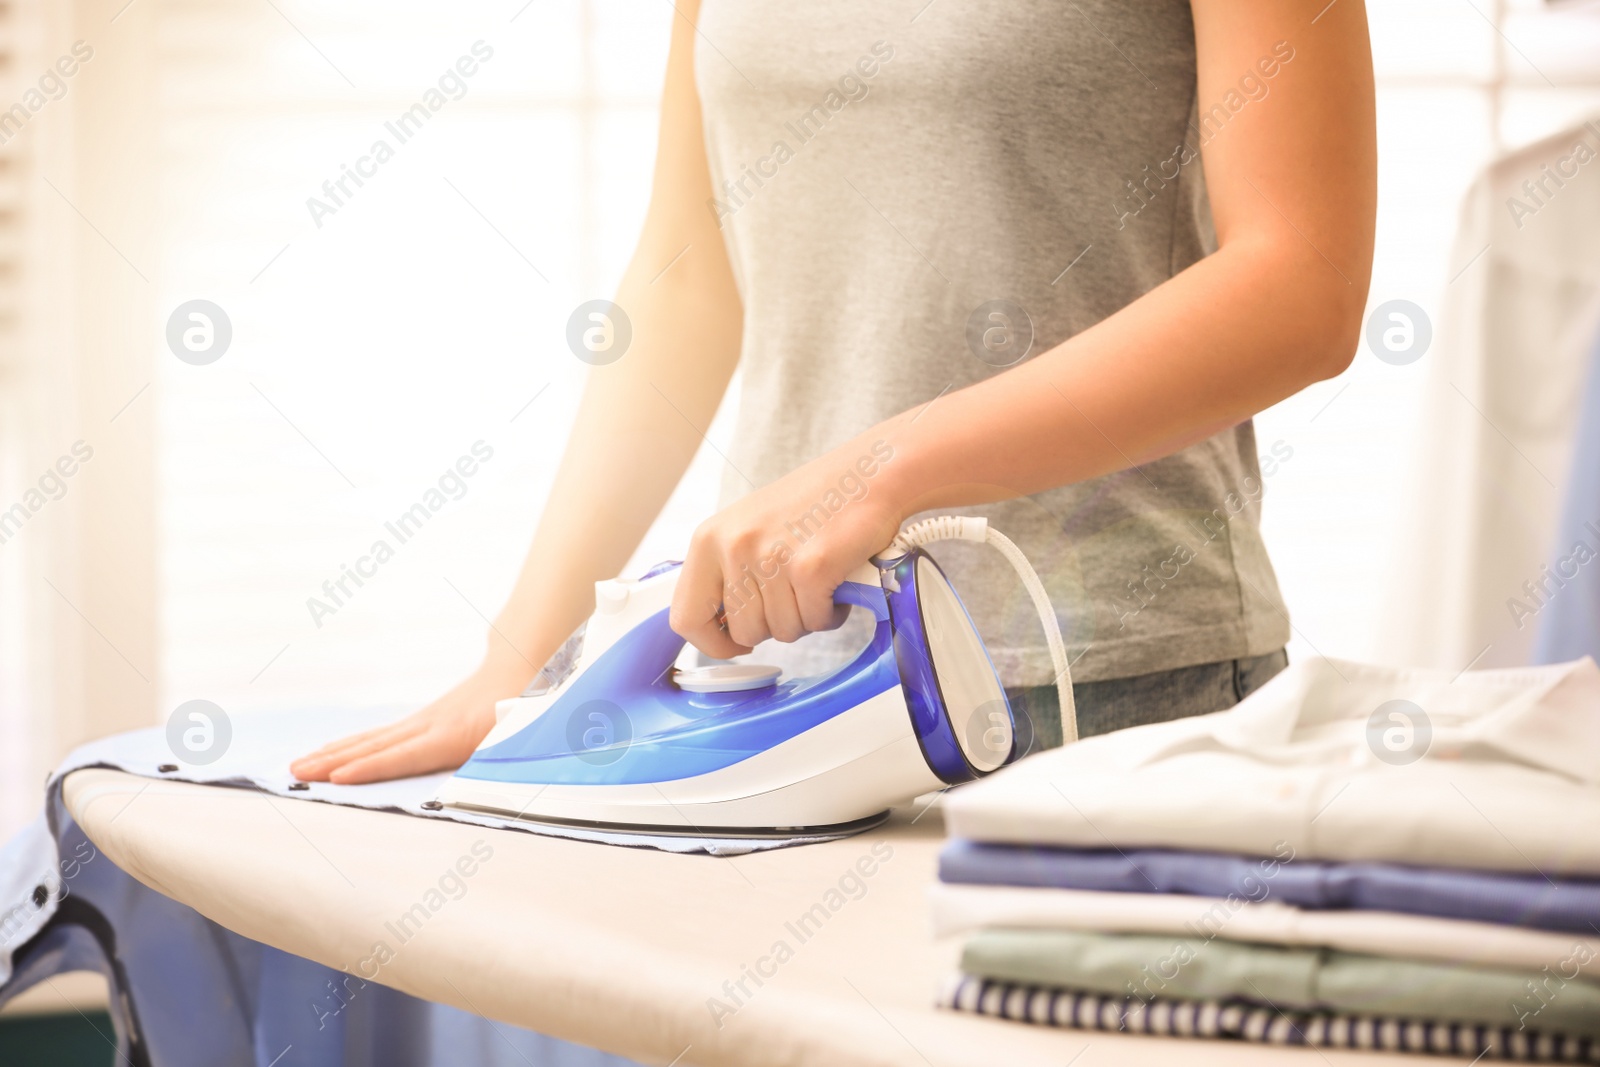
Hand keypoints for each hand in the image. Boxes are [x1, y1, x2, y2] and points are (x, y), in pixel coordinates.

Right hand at [289, 653, 532, 783]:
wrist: (518, 667)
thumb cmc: (520, 706)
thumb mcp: (519, 732)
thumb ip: (503, 753)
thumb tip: (492, 774)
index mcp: (451, 735)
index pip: (404, 756)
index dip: (372, 768)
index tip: (340, 778)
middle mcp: (428, 726)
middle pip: (373, 746)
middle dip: (334, 762)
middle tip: (297, 773)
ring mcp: (421, 721)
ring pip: (370, 739)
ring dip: (333, 753)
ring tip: (299, 765)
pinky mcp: (420, 721)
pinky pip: (379, 735)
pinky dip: (351, 745)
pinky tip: (332, 753)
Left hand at [670, 436, 902, 657]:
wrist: (868, 475)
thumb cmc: (814, 503)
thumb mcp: (749, 529)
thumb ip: (728, 573)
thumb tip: (720, 629)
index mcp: (709, 539)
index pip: (686, 617)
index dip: (713, 643)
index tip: (736, 642)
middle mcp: (734, 547)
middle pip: (743, 632)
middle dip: (774, 626)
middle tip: (796, 598)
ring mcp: (771, 558)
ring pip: (783, 632)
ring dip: (807, 618)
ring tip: (819, 584)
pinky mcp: (810, 569)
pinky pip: (815, 621)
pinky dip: (831, 613)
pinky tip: (836, 585)